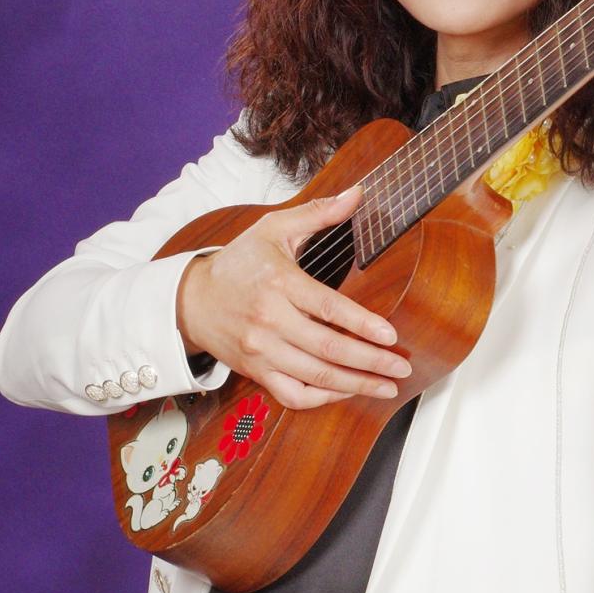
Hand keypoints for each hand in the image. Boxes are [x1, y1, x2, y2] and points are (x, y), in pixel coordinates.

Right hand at [176, 182, 413, 410]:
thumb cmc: (238, 262)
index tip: (390, 335)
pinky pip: (293, 395)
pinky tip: (347, 390)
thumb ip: (318, 213)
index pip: (327, 307)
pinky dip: (323, 398)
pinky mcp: (257, 372)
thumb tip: (358, 193)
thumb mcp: (274, 229)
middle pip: (328, 348)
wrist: (192, 299)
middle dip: (371, 361)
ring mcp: (262, 351)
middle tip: (401, 365)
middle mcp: (270, 321)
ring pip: (316, 376)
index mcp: (279, 283)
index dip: (362, 324)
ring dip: (357, 384)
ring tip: (387, 386)